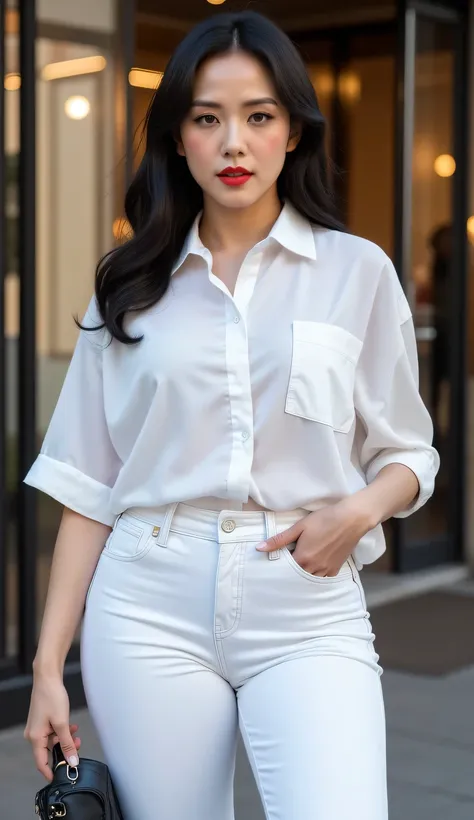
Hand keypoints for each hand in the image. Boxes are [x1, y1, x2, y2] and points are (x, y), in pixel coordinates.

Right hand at [24, 673, 80, 780]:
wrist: (48, 677)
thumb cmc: (52, 697)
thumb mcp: (62, 723)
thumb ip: (67, 744)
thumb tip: (71, 761)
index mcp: (34, 738)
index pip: (41, 763)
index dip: (51, 772)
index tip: (63, 777)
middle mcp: (33, 735)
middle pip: (49, 751)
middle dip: (64, 751)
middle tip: (77, 747)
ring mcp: (37, 727)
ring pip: (53, 741)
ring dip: (66, 740)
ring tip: (77, 735)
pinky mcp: (42, 721)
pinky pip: (53, 732)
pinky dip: (63, 732)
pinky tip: (72, 728)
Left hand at [256, 498, 372, 576]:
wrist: (351, 519)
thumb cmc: (324, 519)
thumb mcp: (299, 527)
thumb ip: (279, 540)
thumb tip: (259, 548)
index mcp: (303, 559)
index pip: (285, 569)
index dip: (280, 564)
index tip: (279, 557)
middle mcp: (314, 569)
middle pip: (296, 576)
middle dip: (291, 571)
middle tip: (289, 560)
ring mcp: (326, 571)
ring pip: (309, 579)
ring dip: (303, 573)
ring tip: (302, 562)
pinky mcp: (336, 569)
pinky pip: (322, 578)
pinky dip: (316, 574)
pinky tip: (314, 564)